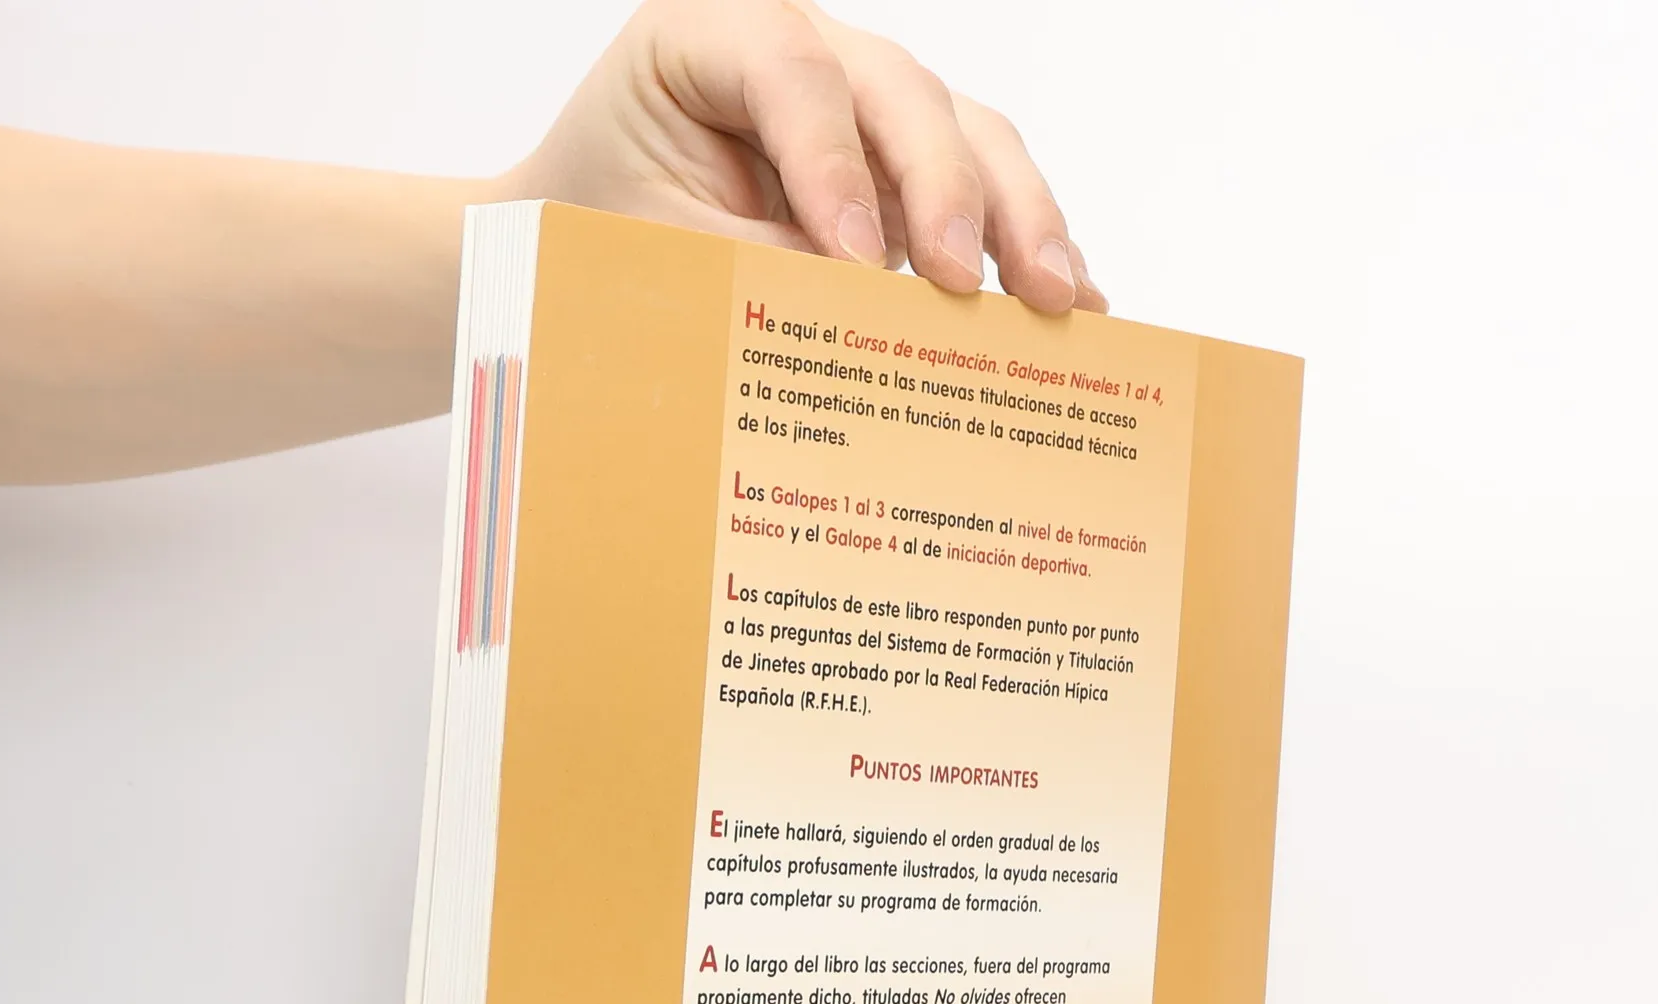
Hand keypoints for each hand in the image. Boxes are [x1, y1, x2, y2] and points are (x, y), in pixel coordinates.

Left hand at [504, 0, 1105, 314]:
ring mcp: (864, 103)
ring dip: (1019, 218)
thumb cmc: (601, 229)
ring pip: (965, 132)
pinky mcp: (903, 165)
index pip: (792, 72)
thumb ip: (746, 264)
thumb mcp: (651, 249)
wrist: (585, 237)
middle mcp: (801, 47)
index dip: (833, 164)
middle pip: (903, 94)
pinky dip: (1024, 244)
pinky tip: (1073, 303)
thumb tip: (859, 315)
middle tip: (965, 284)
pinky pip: (982, 189)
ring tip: (1057, 300)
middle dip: (950, 192)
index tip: (854, 262)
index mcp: (708, 34)